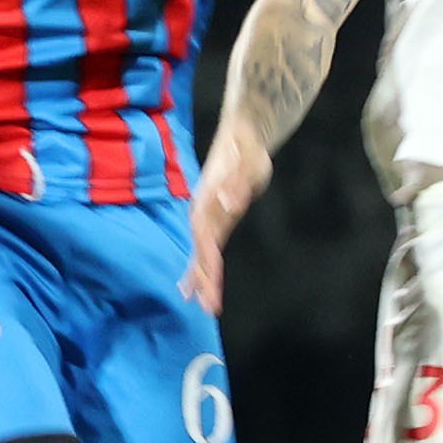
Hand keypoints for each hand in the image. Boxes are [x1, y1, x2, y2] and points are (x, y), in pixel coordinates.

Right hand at [179, 129, 272, 311]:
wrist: (241, 135)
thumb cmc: (247, 148)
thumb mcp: (250, 162)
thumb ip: (239, 182)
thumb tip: (230, 203)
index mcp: (207, 201)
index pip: (206, 239)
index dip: (207, 264)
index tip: (210, 286)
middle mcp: (202, 211)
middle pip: (201, 251)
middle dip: (204, 280)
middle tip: (209, 308)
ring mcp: (207, 216)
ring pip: (201, 253)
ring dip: (201, 279)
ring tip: (201, 305)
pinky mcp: (216, 218)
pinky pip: (206, 248)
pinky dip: (201, 268)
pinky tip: (192, 287)